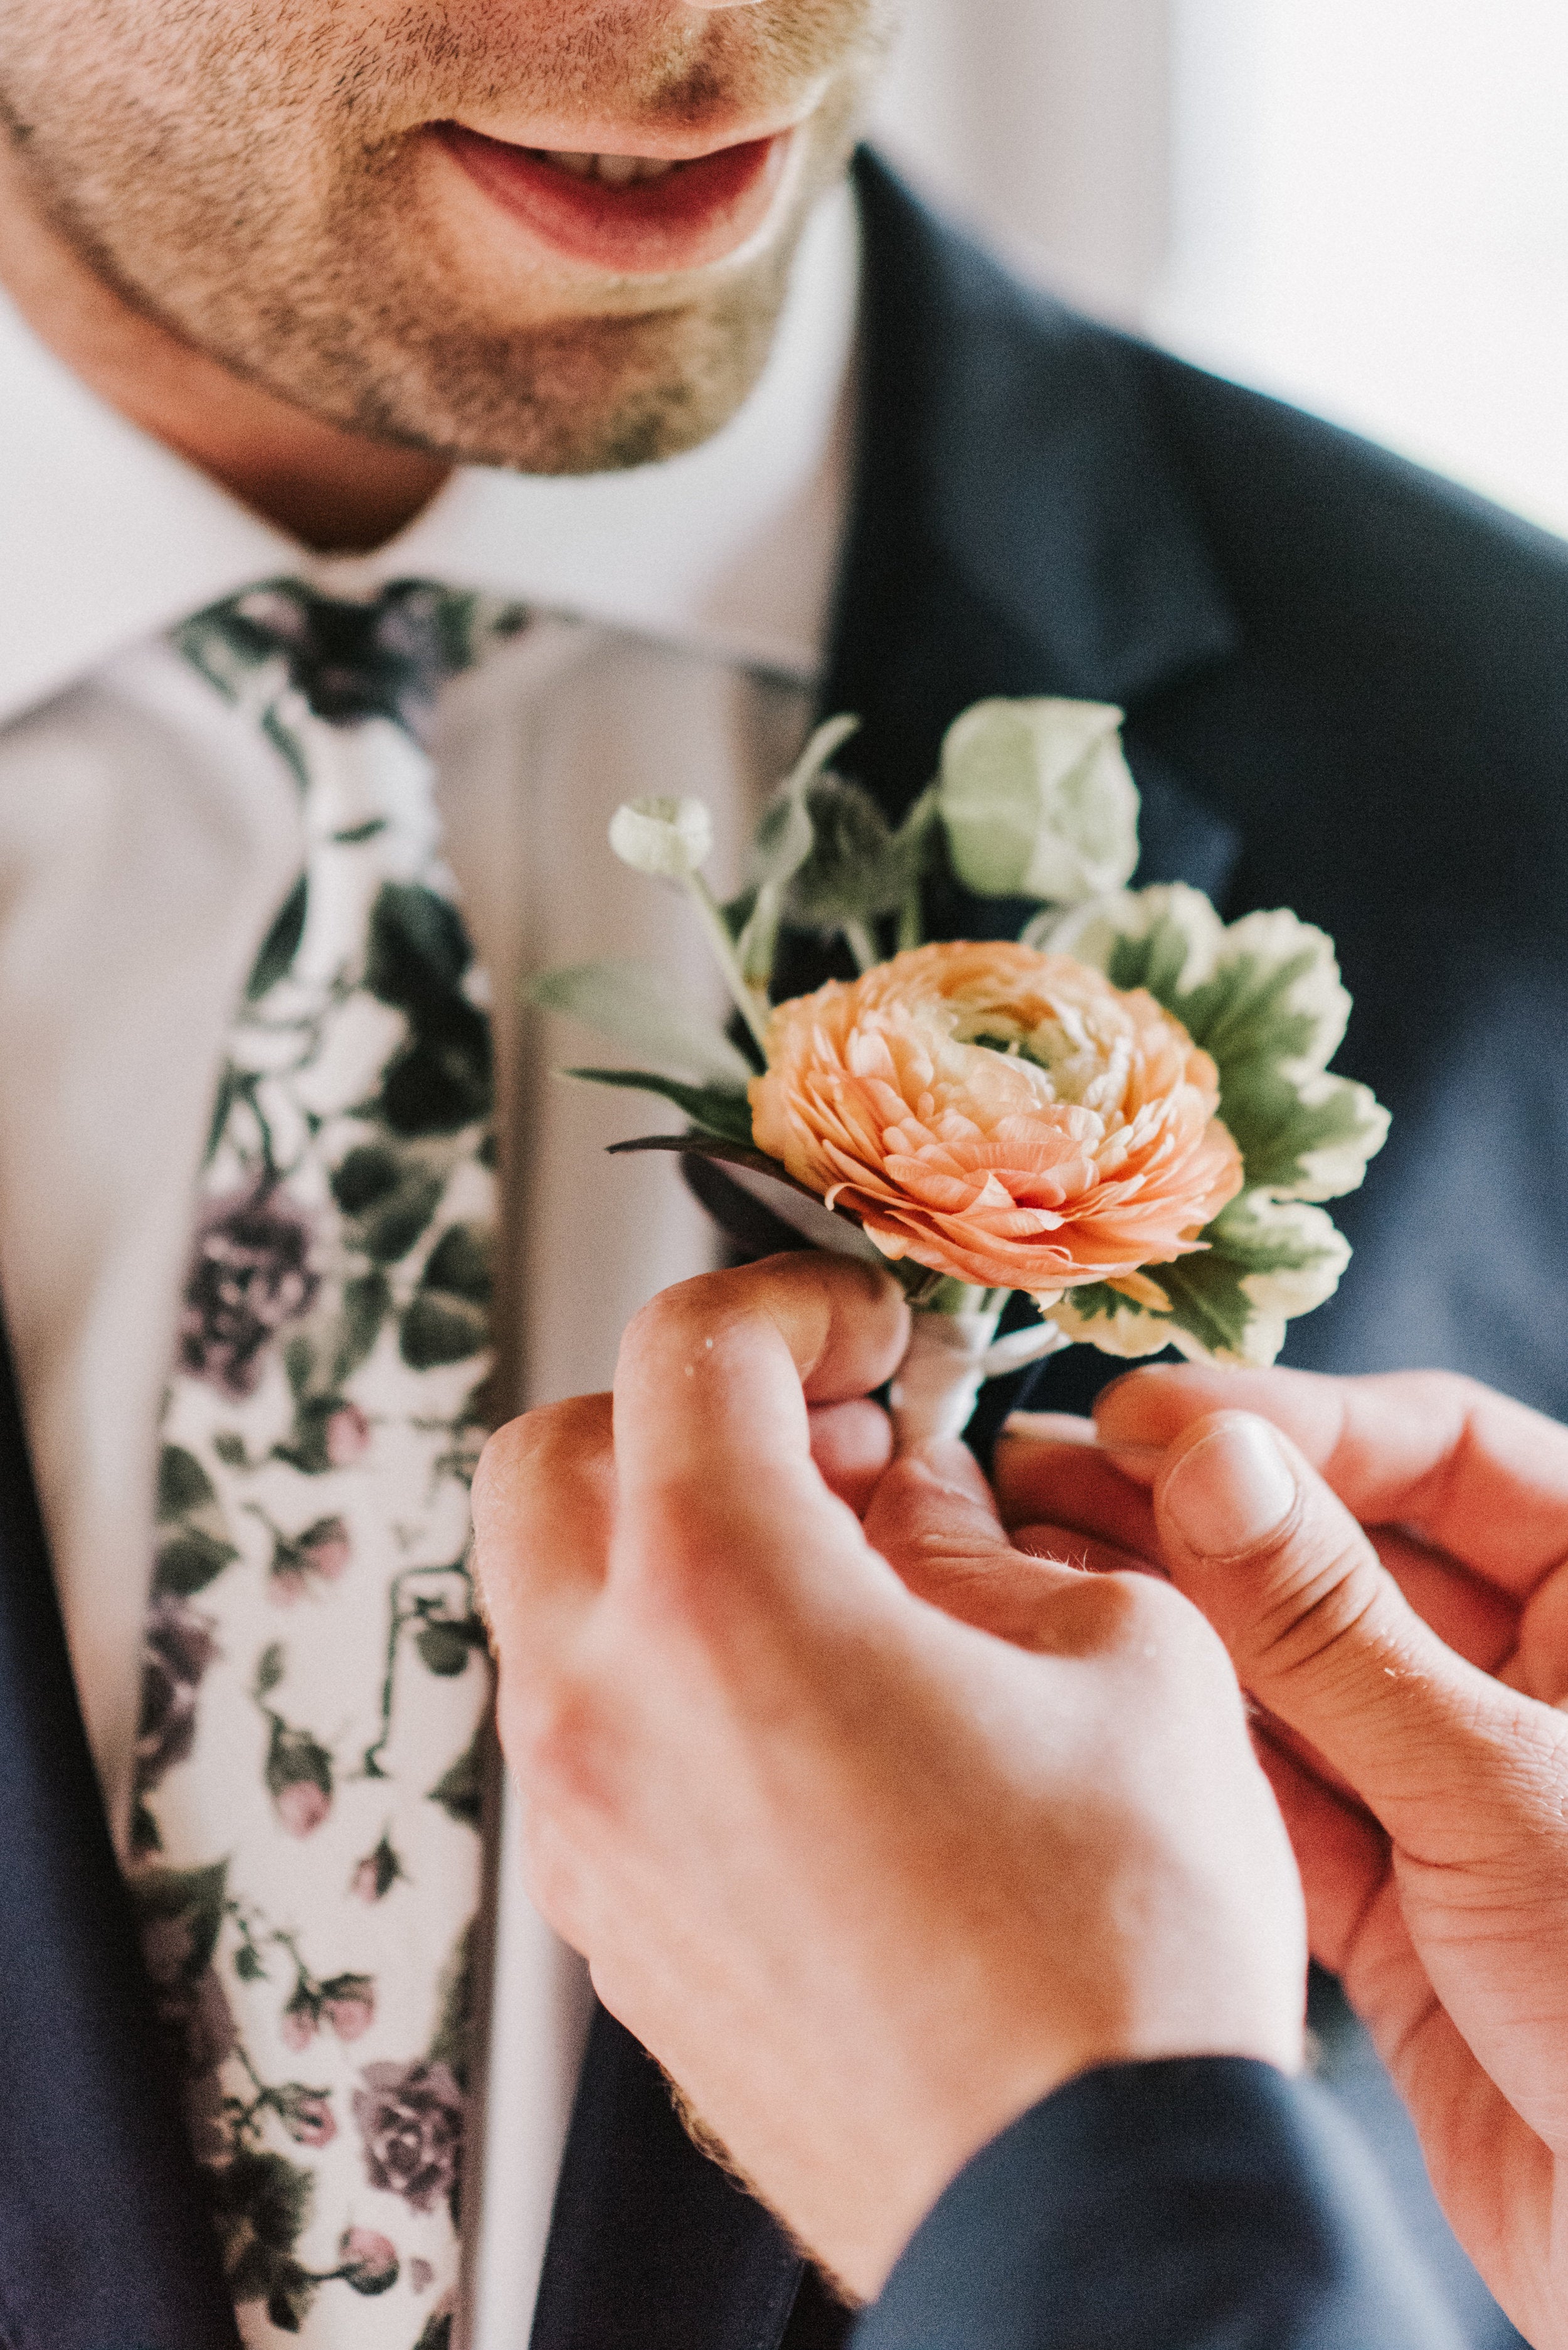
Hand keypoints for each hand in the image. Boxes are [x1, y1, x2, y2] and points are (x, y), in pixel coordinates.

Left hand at [472, 1259, 1304, 2300]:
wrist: (1079, 2214)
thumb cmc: (1115, 1958)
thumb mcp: (1123, 1663)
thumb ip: (996, 1537)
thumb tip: (924, 1494)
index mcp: (719, 1603)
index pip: (683, 1348)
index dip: (791, 1299)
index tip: (870, 1334)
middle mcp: (603, 1710)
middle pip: (552, 1454)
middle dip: (685, 1406)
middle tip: (830, 1439)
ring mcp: (584, 1830)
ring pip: (555, 1598)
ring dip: (673, 1539)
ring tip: (841, 1578)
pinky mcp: (609, 1925)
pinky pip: (593, 1728)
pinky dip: (670, 1664)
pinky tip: (817, 1706)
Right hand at [998, 1366, 1567, 2349]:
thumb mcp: (1504, 1785)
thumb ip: (1338, 1628)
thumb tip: (1214, 1460)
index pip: (1446, 1451)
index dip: (1294, 1420)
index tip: (1149, 1417)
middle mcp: (1540, 1689)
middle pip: (1351, 1553)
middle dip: (1198, 1512)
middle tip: (1039, 1468)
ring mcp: (1464, 1801)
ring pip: (1296, 1677)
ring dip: (1170, 1622)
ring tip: (1024, 1558)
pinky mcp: (1405, 1917)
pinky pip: (1282, 1803)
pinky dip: (1191, 1752)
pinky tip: (1093, 1687)